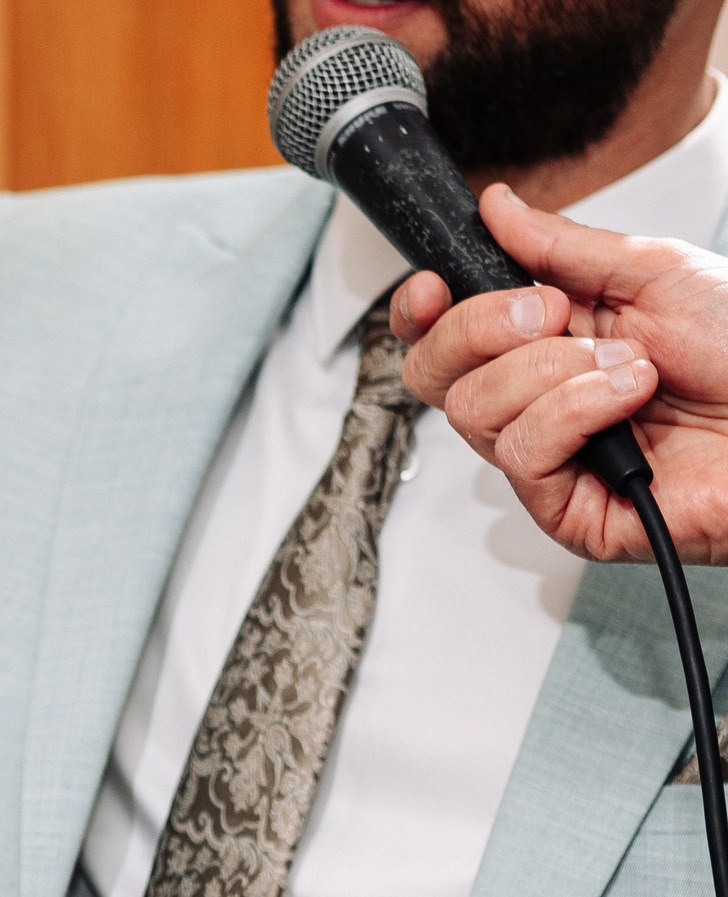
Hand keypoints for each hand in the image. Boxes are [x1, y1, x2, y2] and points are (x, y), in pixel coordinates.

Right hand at [393, 183, 727, 563]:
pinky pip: (520, 453)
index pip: (444, 337)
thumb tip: (498, 209)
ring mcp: (549, 458)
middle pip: (434, 373)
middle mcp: (537, 401)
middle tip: (555, 314)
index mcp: (549, 342)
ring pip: (473, 410)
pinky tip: (629, 401)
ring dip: (555, 372)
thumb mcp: (652, 271)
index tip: (433, 288)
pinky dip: (575, 411)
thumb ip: (561, 244)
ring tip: (630, 367)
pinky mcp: (564, 509)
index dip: (421, 312)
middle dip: (483, 328)